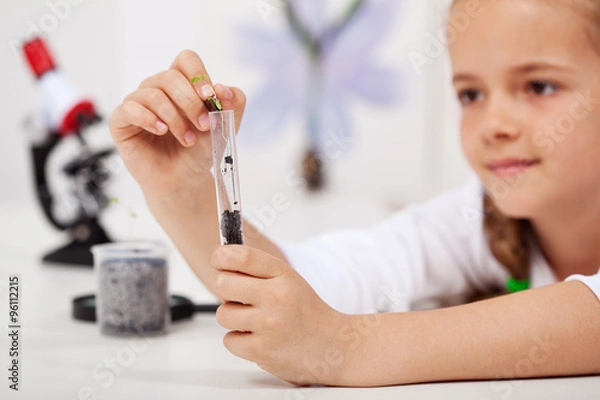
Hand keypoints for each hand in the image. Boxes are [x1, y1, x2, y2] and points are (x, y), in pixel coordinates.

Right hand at [109, 50, 245, 199]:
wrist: (184, 179)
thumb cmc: (199, 150)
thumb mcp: (224, 127)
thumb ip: (233, 105)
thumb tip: (224, 88)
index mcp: (182, 84)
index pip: (186, 60)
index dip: (198, 75)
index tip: (210, 97)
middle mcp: (157, 88)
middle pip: (170, 77)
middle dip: (191, 103)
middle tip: (204, 125)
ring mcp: (138, 103)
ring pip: (153, 94)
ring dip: (175, 118)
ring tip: (188, 140)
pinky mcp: (122, 121)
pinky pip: (129, 108)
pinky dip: (148, 118)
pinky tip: (161, 131)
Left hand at [210, 245, 350, 385]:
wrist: (332, 346)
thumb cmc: (305, 311)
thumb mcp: (289, 280)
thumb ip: (258, 269)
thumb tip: (220, 258)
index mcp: (284, 275)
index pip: (243, 256)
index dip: (222, 256)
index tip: (217, 259)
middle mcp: (277, 297)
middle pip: (223, 284)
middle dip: (226, 290)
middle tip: (241, 297)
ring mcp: (268, 325)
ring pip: (222, 314)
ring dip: (233, 318)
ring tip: (254, 321)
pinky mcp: (261, 350)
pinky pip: (229, 340)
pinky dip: (240, 341)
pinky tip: (258, 338)